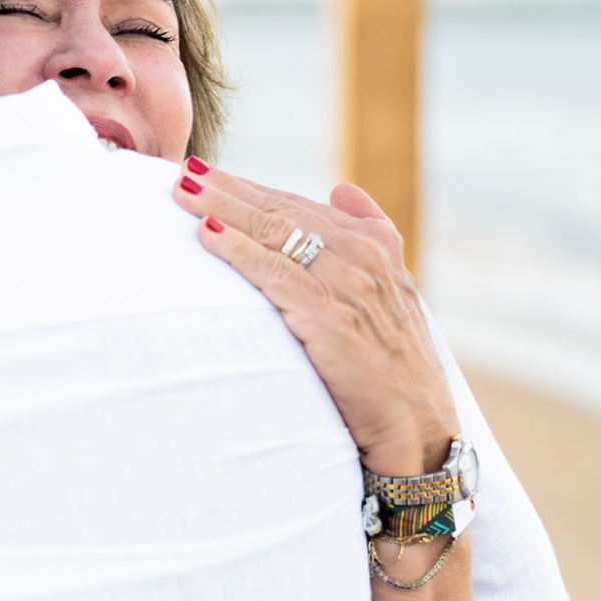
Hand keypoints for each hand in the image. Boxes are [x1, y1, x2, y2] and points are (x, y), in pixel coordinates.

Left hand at [173, 162, 456, 476]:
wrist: (417, 429)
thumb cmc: (396, 369)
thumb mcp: (396, 293)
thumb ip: (372, 236)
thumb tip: (342, 189)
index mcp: (375, 246)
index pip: (300, 206)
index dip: (252, 188)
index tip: (209, 173)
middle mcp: (364, 258)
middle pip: (282, 211)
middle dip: (229, 188)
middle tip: (182, 170)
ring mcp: (349, 286)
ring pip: (274, 233)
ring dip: (223, 208)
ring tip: (182, 191)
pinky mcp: (331, 318)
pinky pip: (275, 273)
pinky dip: (239, 250)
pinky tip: (207, 234)